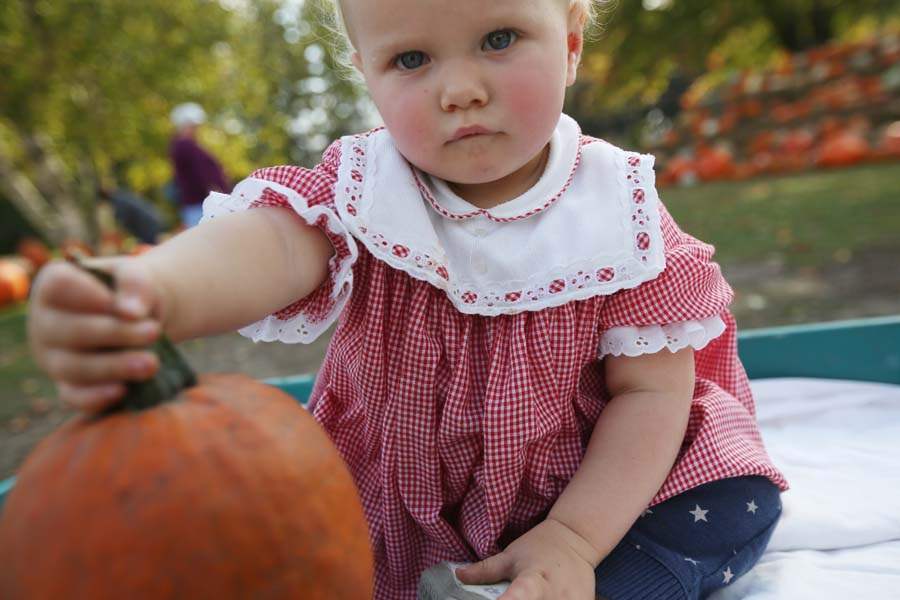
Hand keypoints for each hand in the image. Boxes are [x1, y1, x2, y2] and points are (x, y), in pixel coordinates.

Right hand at [28, 258, 165, 412]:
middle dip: (116, 334)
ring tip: (151, 364)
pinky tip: (124, 392)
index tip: (127, 305)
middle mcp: (44, 322)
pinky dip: (95, 398)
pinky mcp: (67, 385)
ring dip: (114, 367)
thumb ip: (134, 285)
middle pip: (71, 331)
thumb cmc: (129, 291)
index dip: (93, 296)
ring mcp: (52, 356)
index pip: (60, 286)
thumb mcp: (136, 276)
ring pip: (74, 367)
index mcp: (52, 284)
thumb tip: (131, 313)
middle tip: (154, 332)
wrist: (139, 316)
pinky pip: (73, 396)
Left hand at [456, 518, 597, 599]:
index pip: (522, 593)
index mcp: (534, 577)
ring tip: (533, 596)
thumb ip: (485, 569)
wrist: (575, 540)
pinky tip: (546, 599)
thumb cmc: (538, 547)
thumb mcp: (510, 555)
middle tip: (509, 598)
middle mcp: (556, 593)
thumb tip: (458, 575)